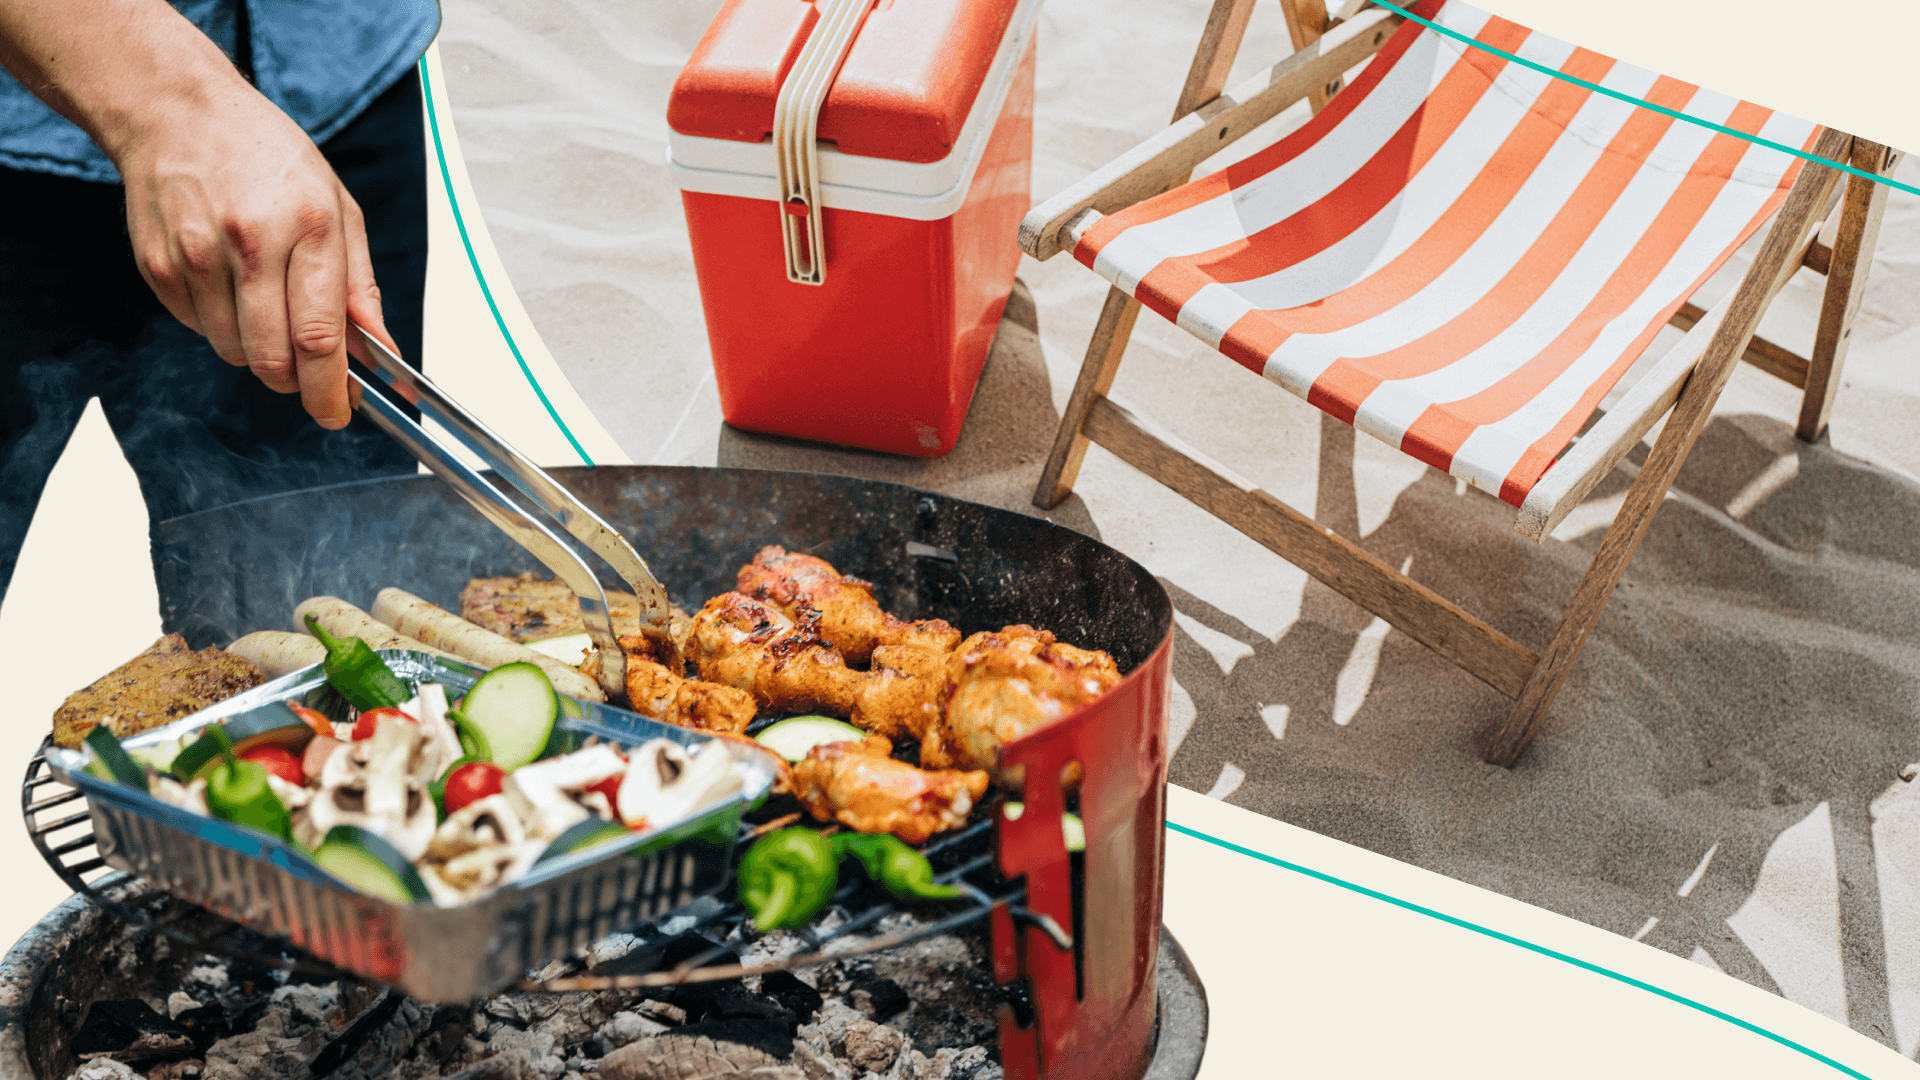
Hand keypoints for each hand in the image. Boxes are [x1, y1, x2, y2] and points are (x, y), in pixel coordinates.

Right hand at [118, 87, 390, 428]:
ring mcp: (197, 256)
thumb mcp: (338, 207)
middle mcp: (250, 243)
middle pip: (273, 358)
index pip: (319, 336)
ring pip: (235, 352)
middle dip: (298, 383)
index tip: (339, 412)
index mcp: (309, 226)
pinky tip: (231, 285)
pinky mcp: (159, 267)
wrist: (177, 114)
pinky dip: (224, 327)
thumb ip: (360, 286)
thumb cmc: (265, 155)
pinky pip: (199, 330)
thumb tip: (383, 351)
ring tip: (269, 306)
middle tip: (311, 375)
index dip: (331, 388)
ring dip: (261, 353)